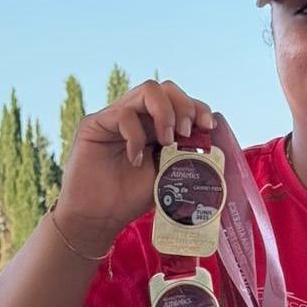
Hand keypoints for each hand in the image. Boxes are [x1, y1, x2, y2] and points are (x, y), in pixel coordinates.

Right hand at [55, 79, 213, 253]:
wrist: (98, 218)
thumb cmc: (131, 198)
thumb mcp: (168, 174)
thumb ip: (185, 155)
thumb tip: (212, 142)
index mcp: (156, 126)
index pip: (181, 102)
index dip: (198, 108)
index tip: (209, 127)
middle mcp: (137, 116)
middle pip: (166, 88)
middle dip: (184, 106)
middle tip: (186, 132)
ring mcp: (116, 117)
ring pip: (148, 90)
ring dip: (165, 114)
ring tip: (166, 142)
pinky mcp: (94, 124)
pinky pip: (124, 114)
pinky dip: (136, 136)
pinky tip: (136, 160)